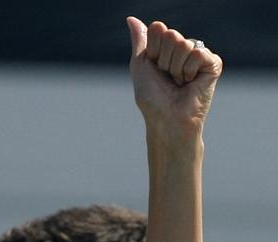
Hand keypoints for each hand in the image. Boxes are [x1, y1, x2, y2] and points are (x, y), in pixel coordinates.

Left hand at [127, 17, 222, 136]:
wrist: (167, 119)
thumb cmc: (153, 98)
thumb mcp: (140, 66)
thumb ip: (140, 41)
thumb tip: (131, 19)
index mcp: (166, 47)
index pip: (158, 29)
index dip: (152, 51)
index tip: (155, 69)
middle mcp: (184, 48)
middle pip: (171, 35)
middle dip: (164, 60)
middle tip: (168, 78)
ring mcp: (199, 55)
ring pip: (184, 44)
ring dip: (176, 69)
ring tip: (179, 83)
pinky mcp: (213, 64)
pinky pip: (198, 53)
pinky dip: (189, 70)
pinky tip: (191, 83)